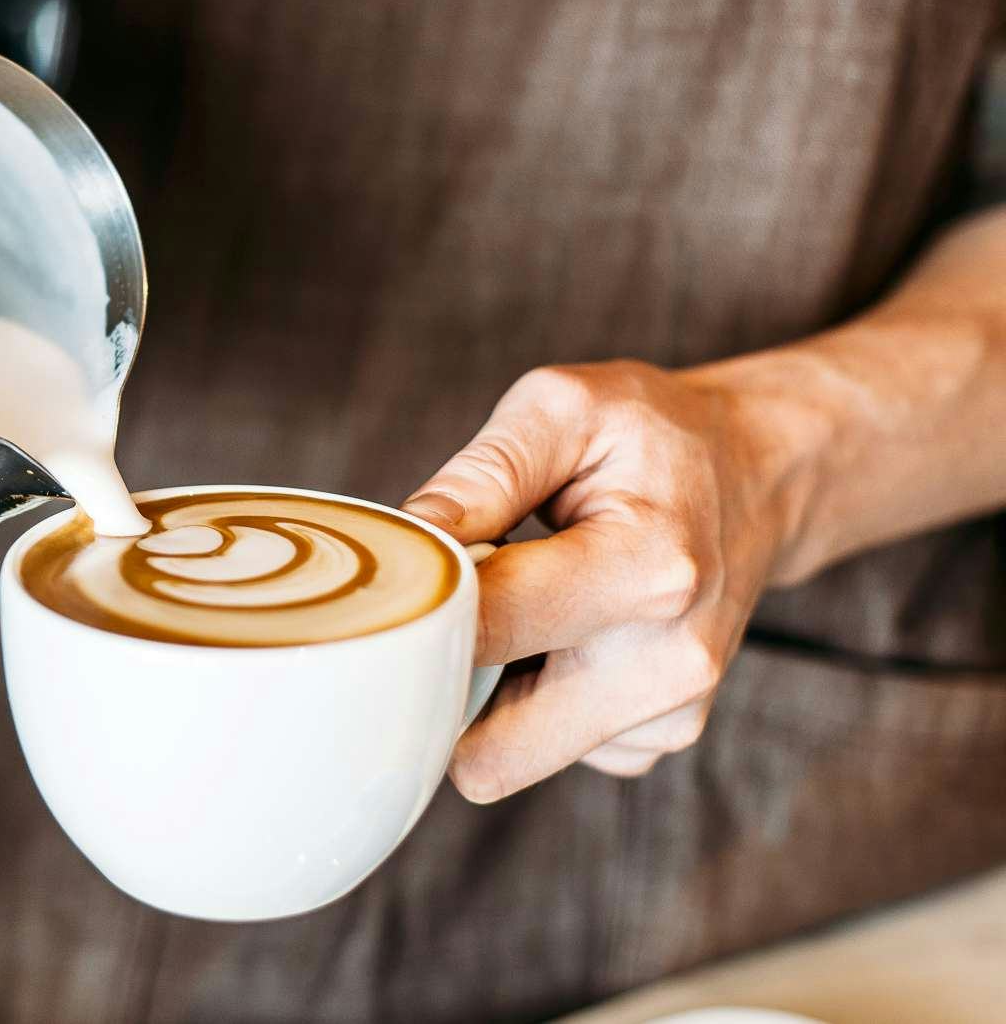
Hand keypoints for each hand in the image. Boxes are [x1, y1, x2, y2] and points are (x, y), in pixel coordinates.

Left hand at [402, 360, 813, 800]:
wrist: (759, 473)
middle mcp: (668, 663)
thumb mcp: (563, 408)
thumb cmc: (652, 433)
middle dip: (448, 681)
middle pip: (489, 749)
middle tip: (462, 601)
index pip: (485, 630)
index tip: (415, 574)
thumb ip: (480, 475)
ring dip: (490, 687)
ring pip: (506, 756)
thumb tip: (406, 542)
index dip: (423, 607)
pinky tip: (564, 630)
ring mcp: (672, 714)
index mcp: (648, 570)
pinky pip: (543, 749)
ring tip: (533, 600)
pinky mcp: (660, 738)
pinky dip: (531, 697)